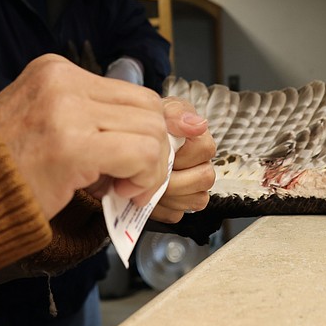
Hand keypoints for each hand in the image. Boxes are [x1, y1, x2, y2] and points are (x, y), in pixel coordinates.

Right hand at [0, 54, 170, 218]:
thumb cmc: (5, 168)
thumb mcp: (49, 124)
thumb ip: (97, 118)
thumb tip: (172, 120)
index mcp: (55, 70)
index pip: (132, 92)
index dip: (150, 130)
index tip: (143, 161)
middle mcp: (61, 80)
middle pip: (147, 108)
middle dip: (155, 149)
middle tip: (135, 181)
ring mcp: (65, 110)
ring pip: (150, 131)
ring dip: (150, 169)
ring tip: (125, 189)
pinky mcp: (71, 145)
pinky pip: (141, 155)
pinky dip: (144, 179)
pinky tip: (122, 194)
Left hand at [150, 97, 215, 223]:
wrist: (119, 148)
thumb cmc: (140, 128)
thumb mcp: (155, 111)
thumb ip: (176, 113)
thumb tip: (199, 123)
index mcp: (196, 138)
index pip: (206, 149)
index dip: (183, 154)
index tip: (165, 152)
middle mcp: (199, 163)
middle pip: (204, 178)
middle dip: (174, 179)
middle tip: (153, 174)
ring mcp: (191, 186)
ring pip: (196, 200)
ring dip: (169, 195)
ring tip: (148, 186)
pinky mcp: (178, 205)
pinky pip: (178, 214)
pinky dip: (159, 209)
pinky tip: (147, 196)